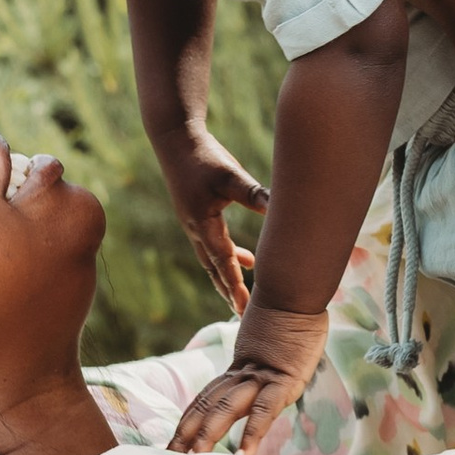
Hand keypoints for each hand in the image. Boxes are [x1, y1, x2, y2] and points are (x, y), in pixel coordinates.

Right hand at [155, 126, 268, 310]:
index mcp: (203, 224)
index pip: (223, 263)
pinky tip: (246, 257)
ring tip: (246, 292)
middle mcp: (196, 229)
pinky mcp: (196, 215)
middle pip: (214, 270)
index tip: (245, 309)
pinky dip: (228, 257)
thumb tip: (278, 209)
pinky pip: (213, 245)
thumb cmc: (204, 157)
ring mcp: (194, 223)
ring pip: (212, 259)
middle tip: (245, 315)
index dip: (235, 286)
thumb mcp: (231, 175)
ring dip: (228, 276)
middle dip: (229, 291)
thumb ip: (254, 194)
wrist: (175, 140)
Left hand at [169, 300, 328, 454]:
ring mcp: (261, 378)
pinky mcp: (282, 381)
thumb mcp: (275, 338)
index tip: (176, 440)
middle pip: (209, 406)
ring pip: (227, 409)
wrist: (295, 288)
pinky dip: (252, 434)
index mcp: (241, 367)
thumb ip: (268, 349)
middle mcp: (244, 374)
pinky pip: (264, 412)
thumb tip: (275, 348)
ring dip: (209, 435)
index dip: (190, 419)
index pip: (207, 397)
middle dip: (188, 433)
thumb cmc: (292, 310)